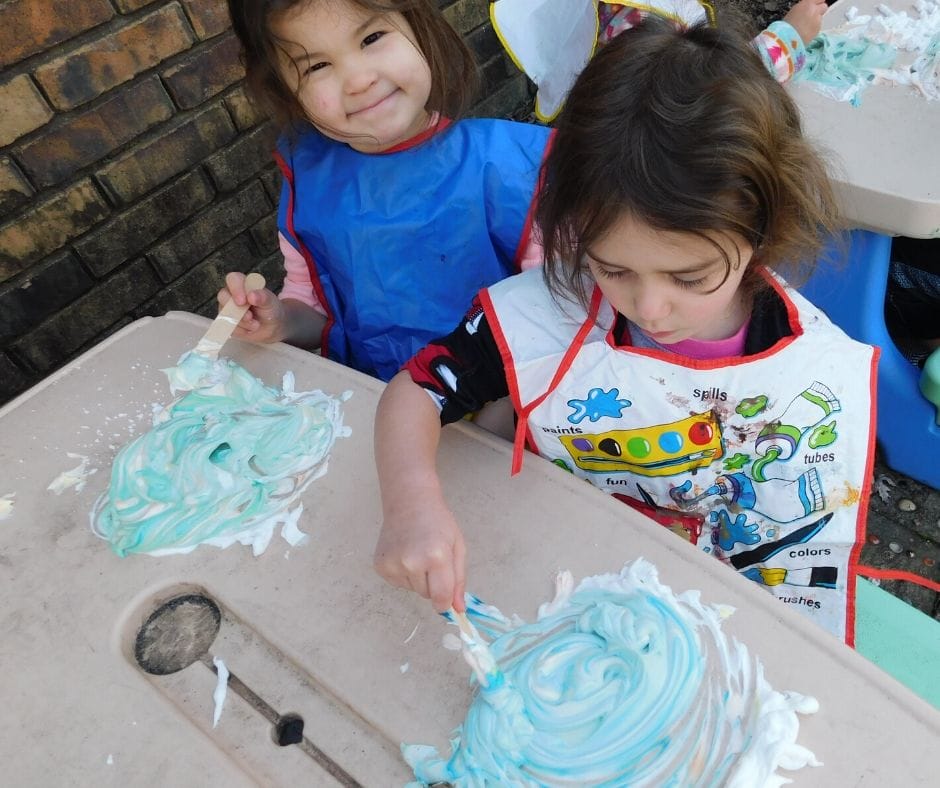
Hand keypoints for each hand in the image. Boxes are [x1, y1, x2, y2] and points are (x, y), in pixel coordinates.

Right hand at [217, 271, 286, 342]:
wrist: (273, 328)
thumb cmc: (271, 310)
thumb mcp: (271, 303)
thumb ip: (263, 297)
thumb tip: (251, 295)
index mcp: (243, 284)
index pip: (233, 279)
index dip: (236, 288)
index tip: (243, 301)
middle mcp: (232, 294)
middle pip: (223, 296)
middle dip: (236, 309)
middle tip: (250, 317)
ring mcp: (227, 308)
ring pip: (225, 313)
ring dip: (242, 322)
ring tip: (256, 325)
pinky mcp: (227, 322)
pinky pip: (228, 326)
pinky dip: (241, 330)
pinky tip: (250, 329)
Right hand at [373, 495, 466, 612]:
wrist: (409, 502)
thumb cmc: (438, 522)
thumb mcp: (457, 547)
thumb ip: (459, 580)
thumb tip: (458, 610)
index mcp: (436, 556)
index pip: (441, 597)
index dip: (445, 602)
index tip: (447, 600)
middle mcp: (412, 562)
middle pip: (426, 595)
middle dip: (433, 584)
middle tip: (432, 561)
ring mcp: (393, 564)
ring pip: (412, 590)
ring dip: (418, 579)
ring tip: (418, 554)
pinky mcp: (380, 566)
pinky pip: (398, 584)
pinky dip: (404, 575)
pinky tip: (405, 555)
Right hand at [783, 0, 827, 44]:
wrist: (787, 40)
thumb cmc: (785, 26)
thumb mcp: (793, 12)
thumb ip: (803, 8)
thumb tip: (805, 9)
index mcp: (807, 3)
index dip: (816, 3)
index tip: (814, 6)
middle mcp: (815, 10)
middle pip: (824, 7)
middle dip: (819, 10)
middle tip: (812, 16)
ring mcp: (818, 20)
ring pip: (820, 18)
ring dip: (815, 21)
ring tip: (806, 27)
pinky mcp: (818, 30)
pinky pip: (818, 27)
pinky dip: (814, 29)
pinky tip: (806, 32)